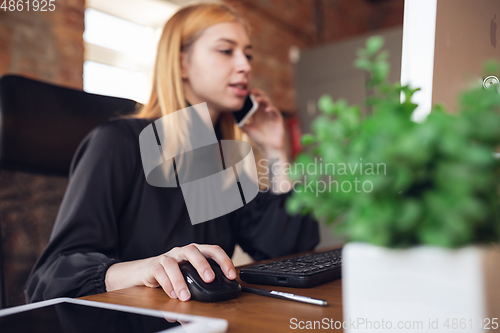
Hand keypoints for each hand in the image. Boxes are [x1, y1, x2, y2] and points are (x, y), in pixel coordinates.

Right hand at [105, 243, 235, 301]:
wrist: (145, 271)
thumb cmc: (173, 272)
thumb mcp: (190, 274)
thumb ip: (202, 282)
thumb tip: (218, 295)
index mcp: (195, 252)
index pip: (212, 250)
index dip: (223, 260)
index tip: (231, 275)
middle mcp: (182, 252)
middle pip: (193, 251)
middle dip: (203, 264)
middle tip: (209, 279)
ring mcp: (167, 257)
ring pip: (173, 264)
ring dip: (180, 281)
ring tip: (185, 296)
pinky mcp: (154, 266)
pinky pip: (160, 273)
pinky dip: (167, 285)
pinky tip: (173, 295)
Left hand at [241, 88, 284, 154]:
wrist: (270, 147)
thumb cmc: (259, 139)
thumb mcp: (248, 130)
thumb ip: (241, 123)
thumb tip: (232, 116)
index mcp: (257, 113)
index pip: (253, 101)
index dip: (250, 96)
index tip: (244, 93)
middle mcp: (264, 111)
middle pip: (261, 98)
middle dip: (257, 93)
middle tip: (251, 91)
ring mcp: (271, 114)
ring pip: (268, 102)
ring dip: (263, 99)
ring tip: (257, 99)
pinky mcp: (277, 117)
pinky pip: (275, 110)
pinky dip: (271, 109)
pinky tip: (266, 110)